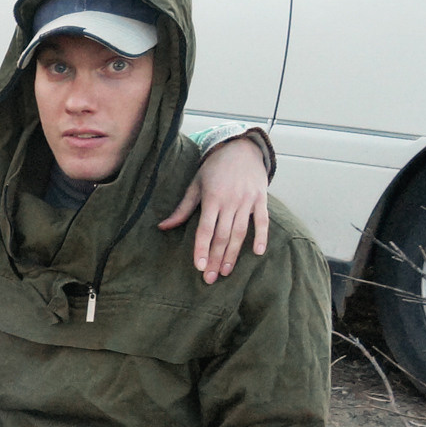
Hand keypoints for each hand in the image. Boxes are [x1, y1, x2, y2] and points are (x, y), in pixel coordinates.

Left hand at [160, 135, 270, 283]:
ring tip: (227, 271)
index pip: (205, 230)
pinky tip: (257, 253)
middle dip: (216, 259)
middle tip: (211, 278)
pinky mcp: (261, 198)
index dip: (202, 249)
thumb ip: (182, 208)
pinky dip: (262, 236)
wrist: (241, 148)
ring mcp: (247, 200)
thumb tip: (162, 226)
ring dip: (234, 254)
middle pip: (223, 236)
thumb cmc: (214, 168)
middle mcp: (230, 201)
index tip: (199, 267)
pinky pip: (263, 220)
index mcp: (212, 198)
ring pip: (241, 232)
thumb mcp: (195, 184)